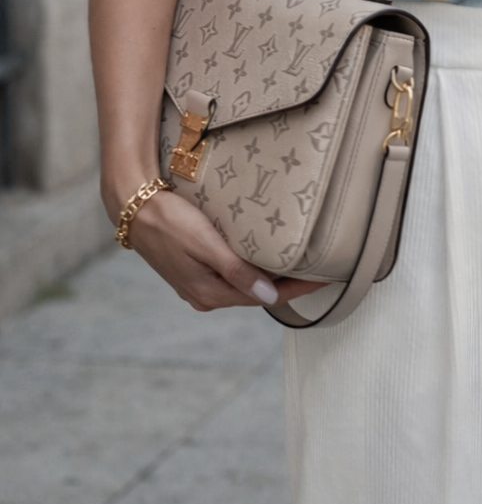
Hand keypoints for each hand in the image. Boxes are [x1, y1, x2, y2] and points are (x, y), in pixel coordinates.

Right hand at [126, 187, 326, 310]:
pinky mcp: (194, 269)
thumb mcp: (206, 244)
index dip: (297, 290)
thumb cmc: (170, 220)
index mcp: (210, 293)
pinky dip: (253, 269)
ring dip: (272, 277)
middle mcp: (205, 295)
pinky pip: (232, 275)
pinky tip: (265, 258)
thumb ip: (237, 271)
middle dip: (289, 285)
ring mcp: (199, 284)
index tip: (325, 280)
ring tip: (300, 264)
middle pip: (258, 293)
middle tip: (320, 269)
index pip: (266, 297)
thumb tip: (270, 297)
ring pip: (245, 285)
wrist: (134, 206)